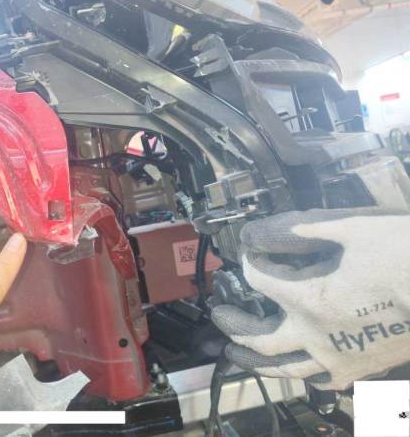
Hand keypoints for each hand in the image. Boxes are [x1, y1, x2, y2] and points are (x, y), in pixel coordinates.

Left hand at [211, 209, 409, 390]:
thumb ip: (296, 229)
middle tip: (219, 314)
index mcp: (309, 298)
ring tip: (234, 353)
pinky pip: (321, 380)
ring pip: (283, 369)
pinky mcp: (359, 367)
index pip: (258, 281)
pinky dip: (301, 375)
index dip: (248, 263)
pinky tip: (294, 369)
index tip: (249, 254)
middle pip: (258, 338)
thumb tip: (257, 230)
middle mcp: (316, 334)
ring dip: (253, 360)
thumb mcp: (349, 228)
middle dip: (232, 323)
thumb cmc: (405, 254)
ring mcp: (337, 356)